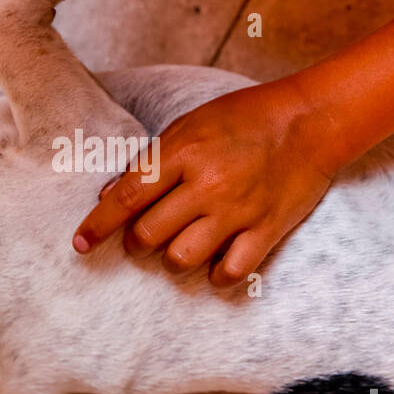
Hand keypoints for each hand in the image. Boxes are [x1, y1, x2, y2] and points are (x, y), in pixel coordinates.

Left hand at [72, 77, 336, 286]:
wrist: (312, 120)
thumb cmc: (245, 117)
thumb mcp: (191, 123)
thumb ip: (152, 159)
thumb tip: (110, 192)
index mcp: (182, 152)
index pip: (126, 197)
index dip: (97, 225)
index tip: (81, 244)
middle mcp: (206, 184)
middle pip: (148, 235)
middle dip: (135, 243)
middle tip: (142, 239)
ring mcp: (237, 210)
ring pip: (182, 259)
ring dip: (171, 260)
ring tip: (177, 249)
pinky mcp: (266, 230)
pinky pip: (229, 272)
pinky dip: (215, 276)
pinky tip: (214, 265)